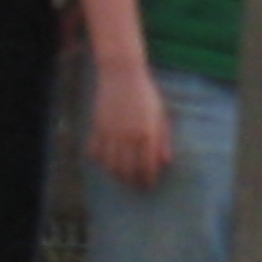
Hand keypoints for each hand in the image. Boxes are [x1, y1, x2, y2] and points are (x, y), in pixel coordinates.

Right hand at [90, 61, 171, 189]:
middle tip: (136, 186)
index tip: (149, 185)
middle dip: (132, 181)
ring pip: (110, 165)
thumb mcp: (161, 115)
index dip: (148, 178)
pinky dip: (100, 161)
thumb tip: (166, 162)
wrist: (122, 76)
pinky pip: (95, 153)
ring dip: (116, 175)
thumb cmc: (146, 94)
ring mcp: (110, 134)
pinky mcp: (97, 129)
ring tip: (122, 177)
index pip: (147, 166)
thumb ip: (163, 139)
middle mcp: (128, 137)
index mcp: (147, 134)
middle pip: (127, 170)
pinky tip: (106, 162)